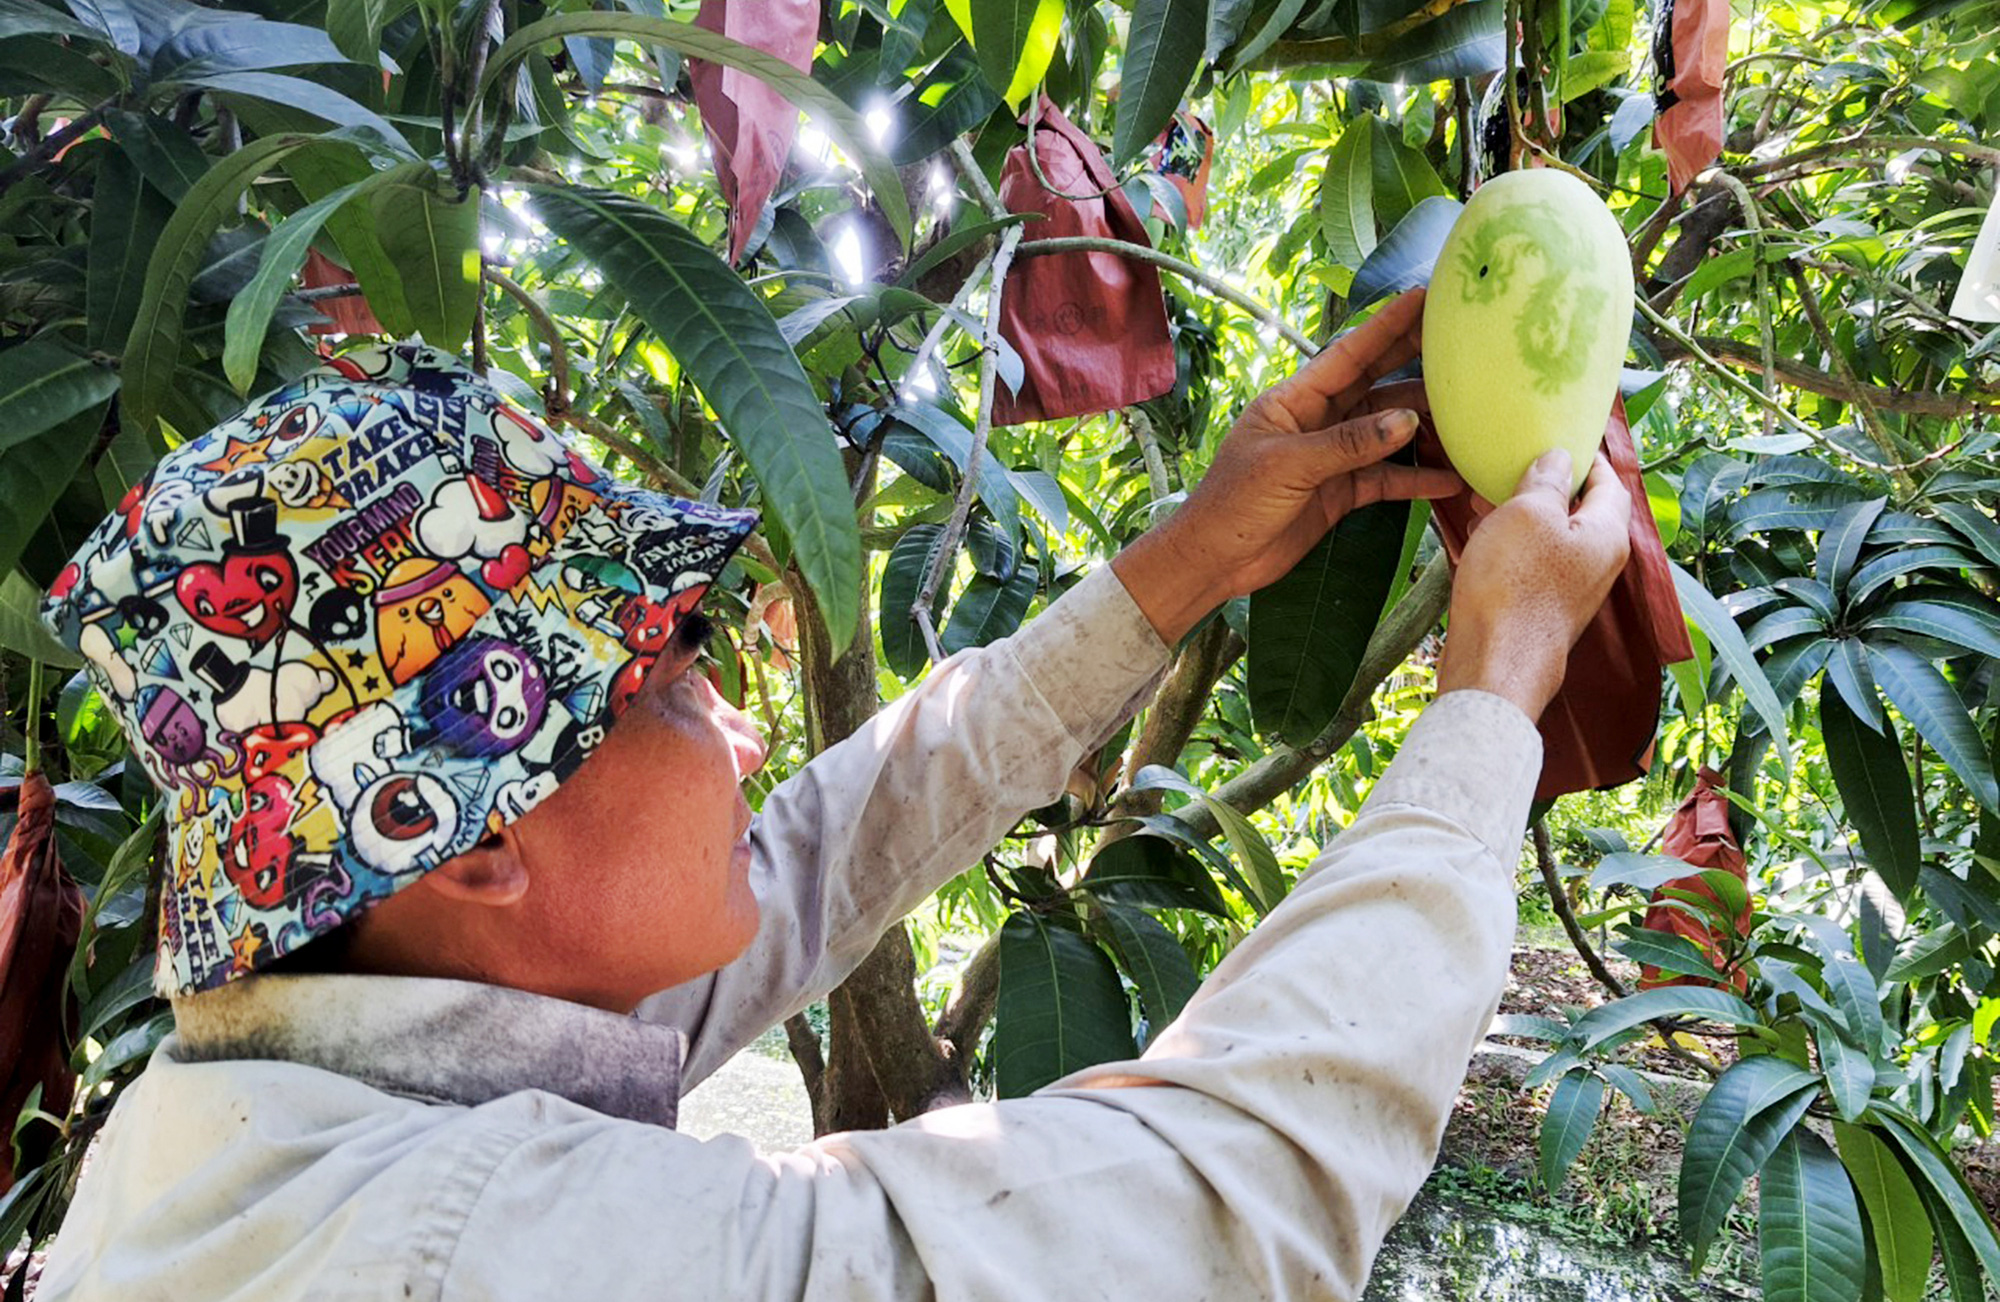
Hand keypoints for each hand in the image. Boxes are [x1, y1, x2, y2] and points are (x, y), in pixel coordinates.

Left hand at [1113, 289, 1463, 642]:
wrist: (1214, 561)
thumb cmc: (1233, 503)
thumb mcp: (1288, 466)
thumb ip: (1347, 443)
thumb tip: (1405, 419)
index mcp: (1294, 399)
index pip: (1348, 354)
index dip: (1387, 325)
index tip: (1424, 297)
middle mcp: (1317, 420)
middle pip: (1374, 383)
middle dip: (1415, 360)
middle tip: (1461, 338)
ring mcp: (1331, 456)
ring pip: (1387, 430)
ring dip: (1424, 423)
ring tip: (1469, 411)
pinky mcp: (1341, 492)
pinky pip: (1386, 478)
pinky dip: (1417, 478)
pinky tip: (1452, 478)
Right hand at [1436, 447, 1631, 719]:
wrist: (1494, 663)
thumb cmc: (1514, 585)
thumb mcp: (1527, 513)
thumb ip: (1546, 480)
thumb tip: (1558, 459)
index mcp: (1607, 534)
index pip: (1609, 480)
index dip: (1586, 455)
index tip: (1559, 436)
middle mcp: (1599, 562)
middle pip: (1580, 509)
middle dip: (1544, 485)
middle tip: (1509, 466)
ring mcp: (1572, 589)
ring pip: (1551, 536)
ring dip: (1520, 514)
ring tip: (1482, 499)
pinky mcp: (1543, 608)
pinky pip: (1532, 563)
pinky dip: (1510, 544)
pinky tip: (1479, 537)